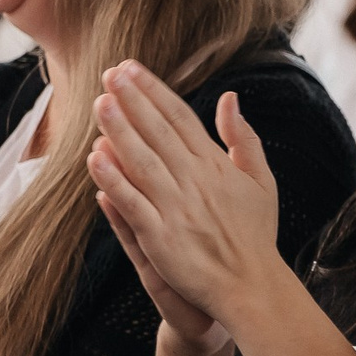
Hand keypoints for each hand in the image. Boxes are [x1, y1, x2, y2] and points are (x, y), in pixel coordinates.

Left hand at [86, 62, 282, 343]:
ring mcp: (177, 208)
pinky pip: (133, 203)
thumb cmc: (255, 234)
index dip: (154, 91)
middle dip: (132, 100)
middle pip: (159, 132)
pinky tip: (94, 158)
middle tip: (109, 73)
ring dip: (120, 131)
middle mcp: (196, 181)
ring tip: (99, 103)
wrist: (251, 285)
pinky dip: (114, 180)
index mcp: (216, 165)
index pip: (180, 118)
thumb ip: (244, 138)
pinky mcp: (161, 237)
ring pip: (143, 161)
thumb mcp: (261, 180)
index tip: (131, 69)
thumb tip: (230, 98)